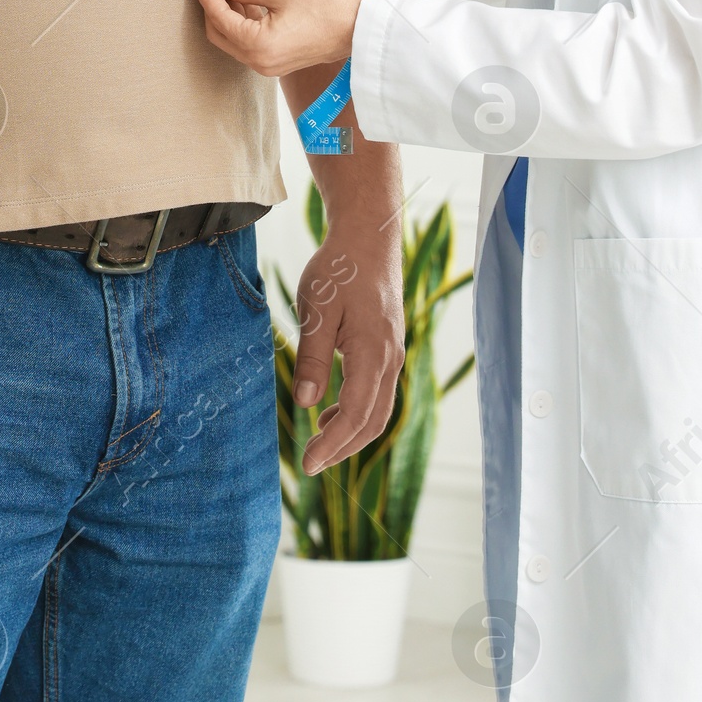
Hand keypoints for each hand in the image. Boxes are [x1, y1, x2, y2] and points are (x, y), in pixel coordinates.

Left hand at [194, 0, 362, 76]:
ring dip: (226, 13)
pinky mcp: (278, 61)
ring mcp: (268, 65)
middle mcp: (259, 62)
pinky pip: (249, 43)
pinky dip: (243, 22)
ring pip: (233, 38)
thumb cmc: (327, 6)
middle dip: (211, 5)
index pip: (218, 17)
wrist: (360, 27)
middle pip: (219, 33)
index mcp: (257, 46)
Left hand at [291, 215, 404, 472]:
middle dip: (343, 448)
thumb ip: (313, 357)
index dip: (333, 445)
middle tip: (310, 463)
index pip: (357, 414)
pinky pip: (379, 393)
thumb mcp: (316, 309)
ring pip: (380, 410)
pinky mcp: (389, 349)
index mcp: (373, 352)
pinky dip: (358, 412)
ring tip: (318, 442)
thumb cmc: (339, 269)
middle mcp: (391, 359)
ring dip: (351, 433)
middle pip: (373, 421)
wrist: (369, 237)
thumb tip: (307, 403)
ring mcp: (394, 354)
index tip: (308, 464)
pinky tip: (331, 411)